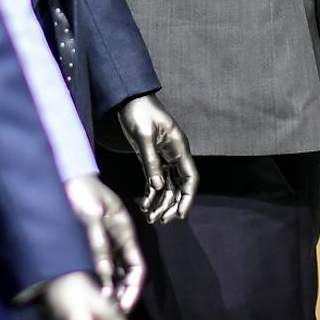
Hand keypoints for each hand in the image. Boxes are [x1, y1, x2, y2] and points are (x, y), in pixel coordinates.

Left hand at [65, 175, 147, 311]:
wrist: (67, 175)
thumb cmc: (81, 191)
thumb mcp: (91, 215)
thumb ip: (98, 242)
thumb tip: (104, 274)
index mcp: (125, 231)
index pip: (137, 267)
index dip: (133, 289)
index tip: (123, 306)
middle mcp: (118, 239)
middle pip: (127, 274)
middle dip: (122, 295)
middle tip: (111, 315)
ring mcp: (105, 241)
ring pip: (114, 273)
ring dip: (110, 290)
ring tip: (100, 309)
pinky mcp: (91, 242)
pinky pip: (98, 267)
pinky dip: (96, 281)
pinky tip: (89, 292)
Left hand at [113, 93, 198, 225]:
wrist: (129, 98)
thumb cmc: (139, 112)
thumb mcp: (143, 136)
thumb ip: (151, 162)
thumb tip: (158, 187)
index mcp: (179, 148)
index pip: (190, 178)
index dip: (187, 198)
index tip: (180, 215)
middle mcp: (174, 155)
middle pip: (179, 186)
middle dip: (172, 205)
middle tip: (161, 220)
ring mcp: (164, 157)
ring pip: (167, 186)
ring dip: (160, 202)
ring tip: (150, 217)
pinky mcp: (153, 158)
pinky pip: (156, 180)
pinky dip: (151, 193)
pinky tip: (145, 204)